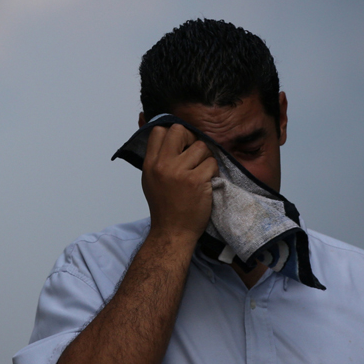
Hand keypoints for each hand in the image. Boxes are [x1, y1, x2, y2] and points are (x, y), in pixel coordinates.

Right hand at [141, 124, 218, 243]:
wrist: (172, 233)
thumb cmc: (165, 209)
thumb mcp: (151, 181)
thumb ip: (157, 160)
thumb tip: (170, 140)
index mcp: (149, 165)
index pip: (159, 131)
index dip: (173, 135)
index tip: (180, 146)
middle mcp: (162, 166)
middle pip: (179, 130)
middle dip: (190, 139)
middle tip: (194, 155)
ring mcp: (179, 172)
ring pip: (201, 146)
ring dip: (205, 158)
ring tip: (201, 173)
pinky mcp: (196, 181)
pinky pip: (212, 162)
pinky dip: (213, 172)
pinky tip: (207, 183)